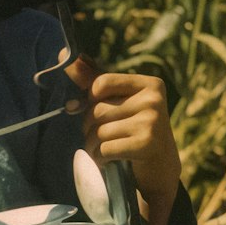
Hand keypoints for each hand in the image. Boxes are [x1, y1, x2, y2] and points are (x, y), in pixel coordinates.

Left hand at [65, 55, 180, 210]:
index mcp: (150, 84)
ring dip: (92, 146)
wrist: (160, 168)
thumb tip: (65, 56)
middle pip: (98, 110)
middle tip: (98, 137)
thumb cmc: (135, 130)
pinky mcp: (147, 144)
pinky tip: (107, 161)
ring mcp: (152, 122)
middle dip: (89, 128)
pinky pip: (106, 148)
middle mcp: (153, 100)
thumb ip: (95, 82)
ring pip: (100, 131)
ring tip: (101, 150)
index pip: (101, 83)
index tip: (97, 112)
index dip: (90, 100)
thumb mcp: (121, 103)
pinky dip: (100, 158)